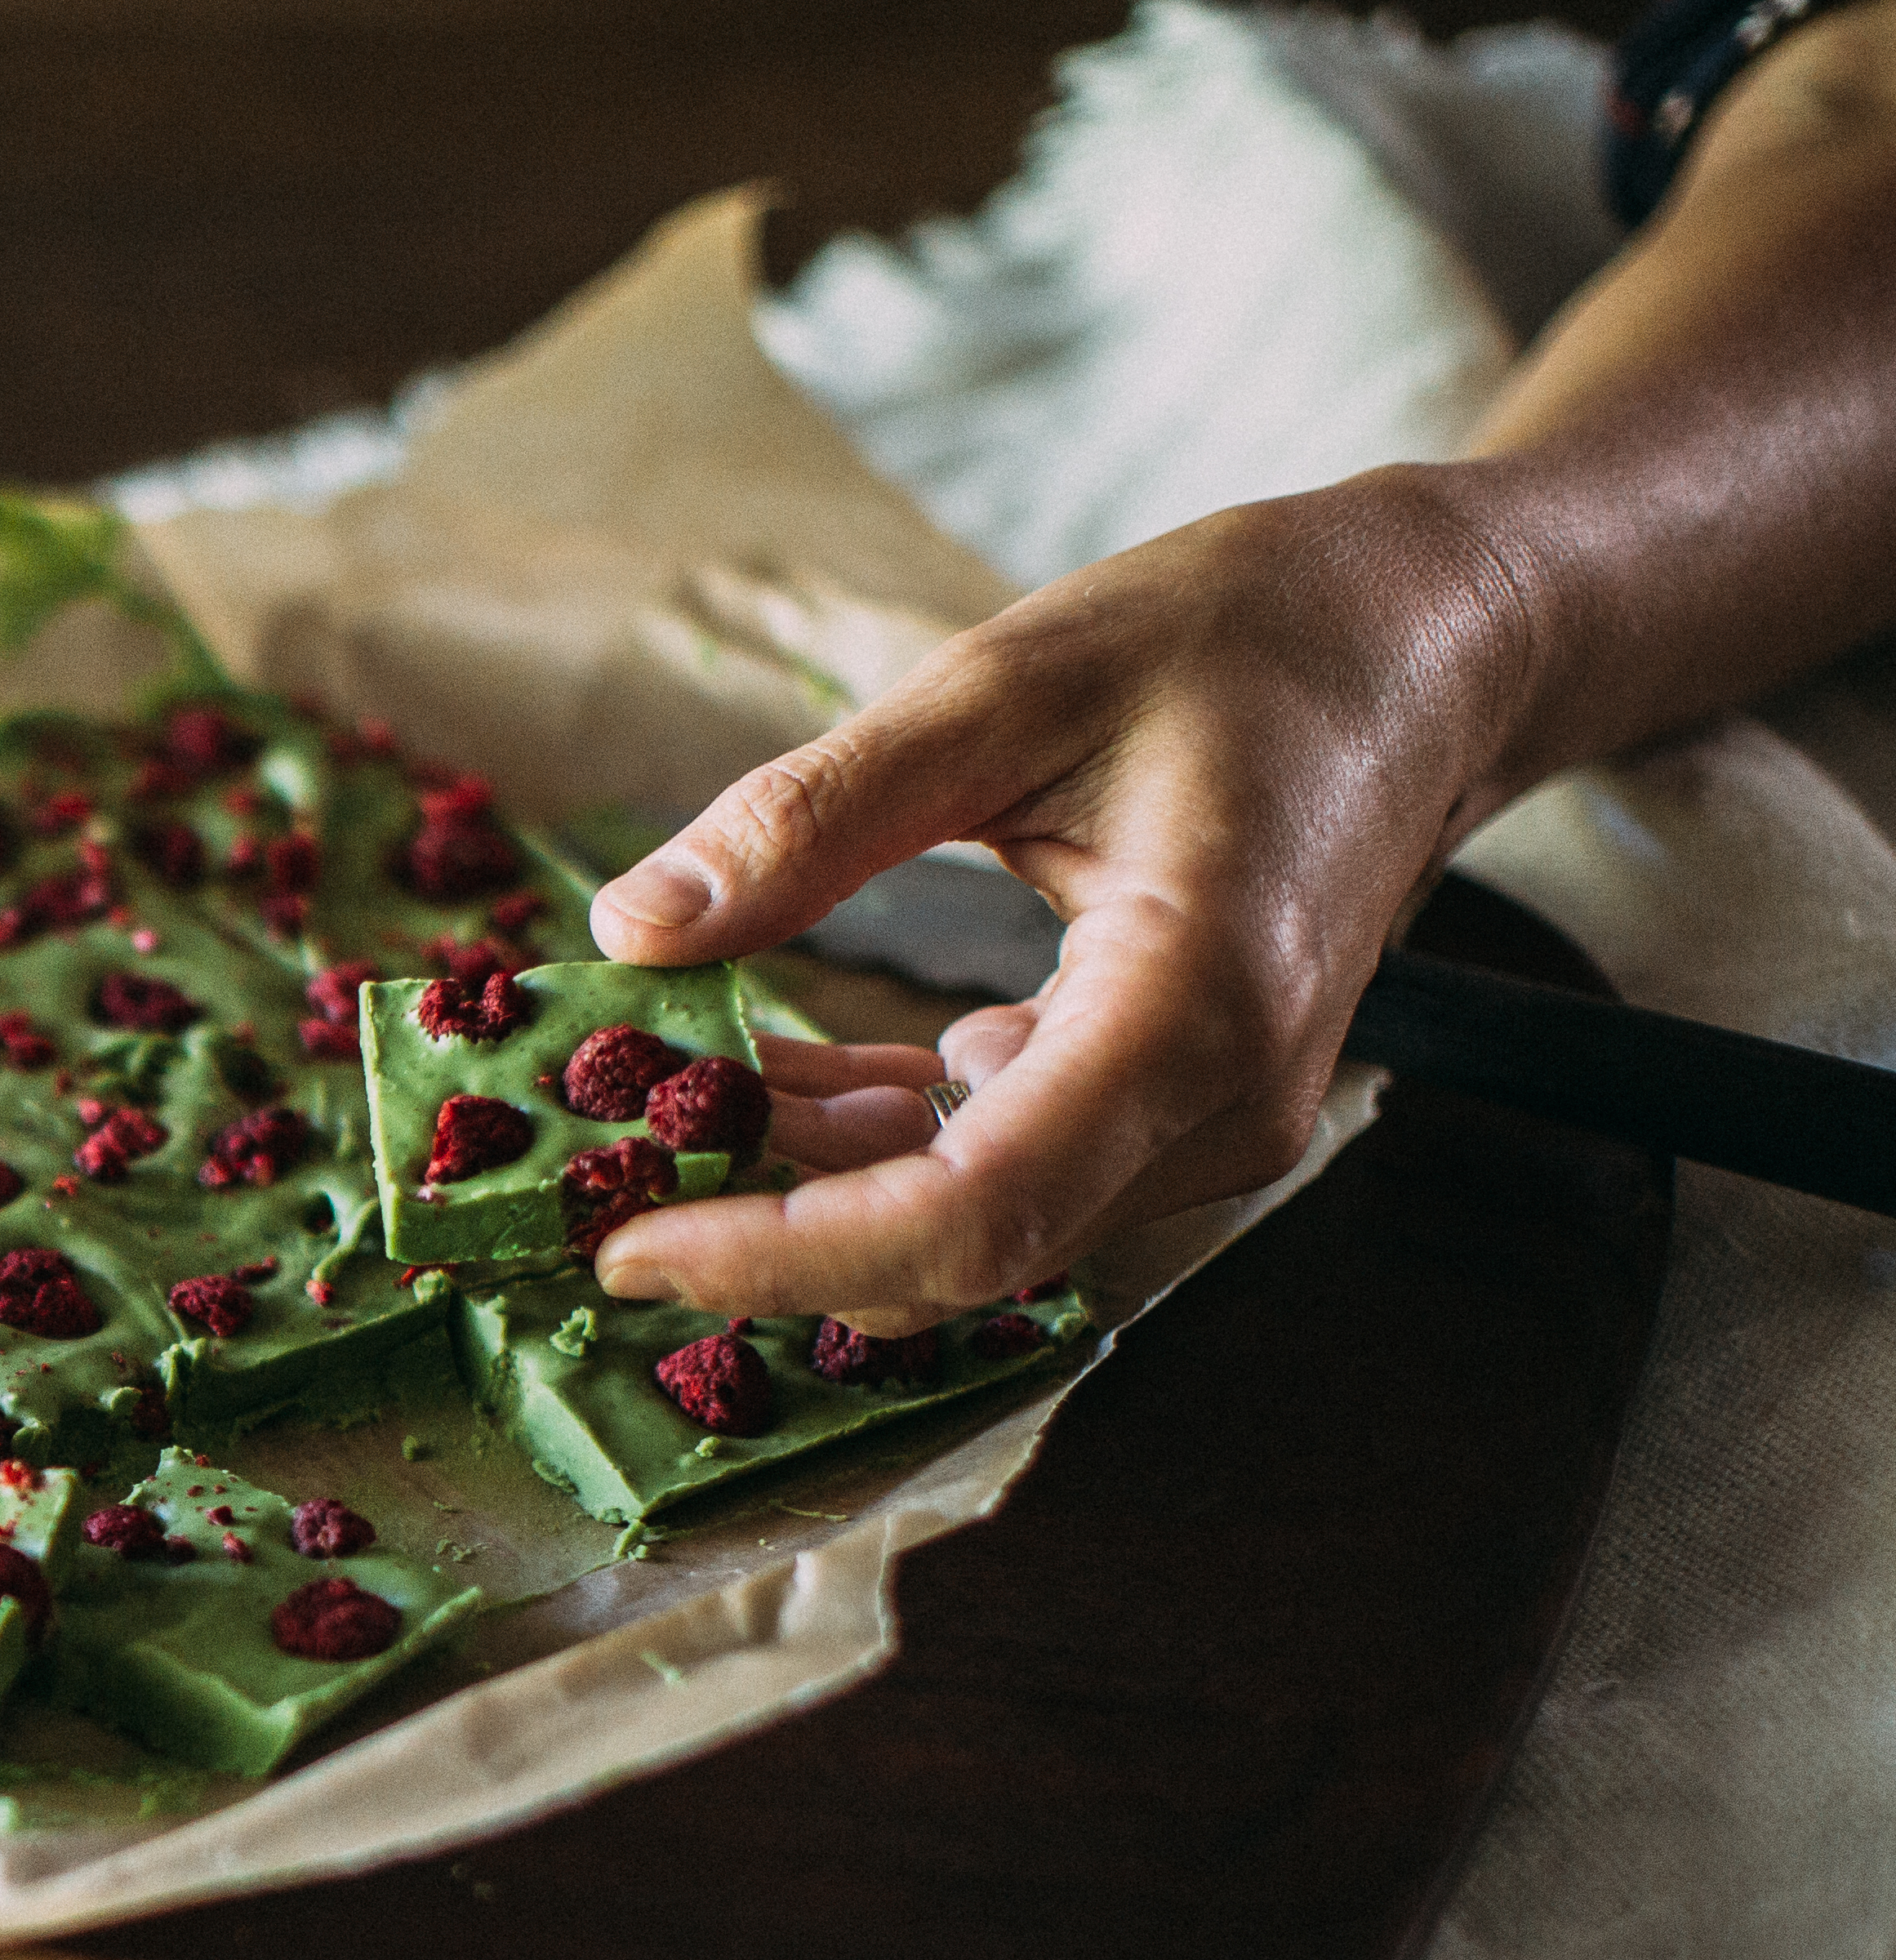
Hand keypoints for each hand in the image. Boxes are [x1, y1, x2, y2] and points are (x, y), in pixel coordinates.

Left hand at [581, 466, 1551, 1329]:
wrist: (1432, 638)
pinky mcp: (1175, 1103)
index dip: (783, 1259)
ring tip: (653, 1109)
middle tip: (596, 1179)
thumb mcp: (1005, 687)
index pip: (965, 1218)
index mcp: (1193, 1010)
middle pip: (959, 1252)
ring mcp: (1208, 1120)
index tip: (628, 1247)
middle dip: (767, 1237)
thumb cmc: (1246, 631)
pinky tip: (767, 1081)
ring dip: (808, 1190)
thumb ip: (814, 816)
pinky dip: (875, 1146)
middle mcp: (1219, 1107)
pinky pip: (1002, 1168)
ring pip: (969, 1224)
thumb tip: (632, 926)